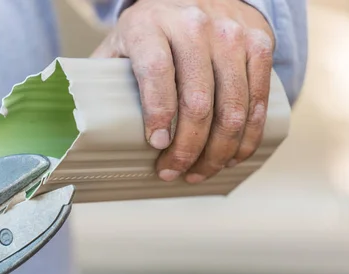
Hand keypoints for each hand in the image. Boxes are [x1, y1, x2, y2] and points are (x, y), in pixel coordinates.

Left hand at [92, 0, 273, 182]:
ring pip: (233, 108)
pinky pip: (258, 101)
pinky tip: (231, 156)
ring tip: (200, 172)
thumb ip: (106, 78)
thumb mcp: (121, 44)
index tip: (156, 145)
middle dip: (187, 149)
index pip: (157, 71)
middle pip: (198, 100)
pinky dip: (247, 137)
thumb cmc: (152, 31)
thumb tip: (88, 126)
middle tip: (173, 173)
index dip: (158, 113)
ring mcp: (232, 34)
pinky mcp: (259, 45)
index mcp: (151, 25)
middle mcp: (195, 25)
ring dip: (217, 151)